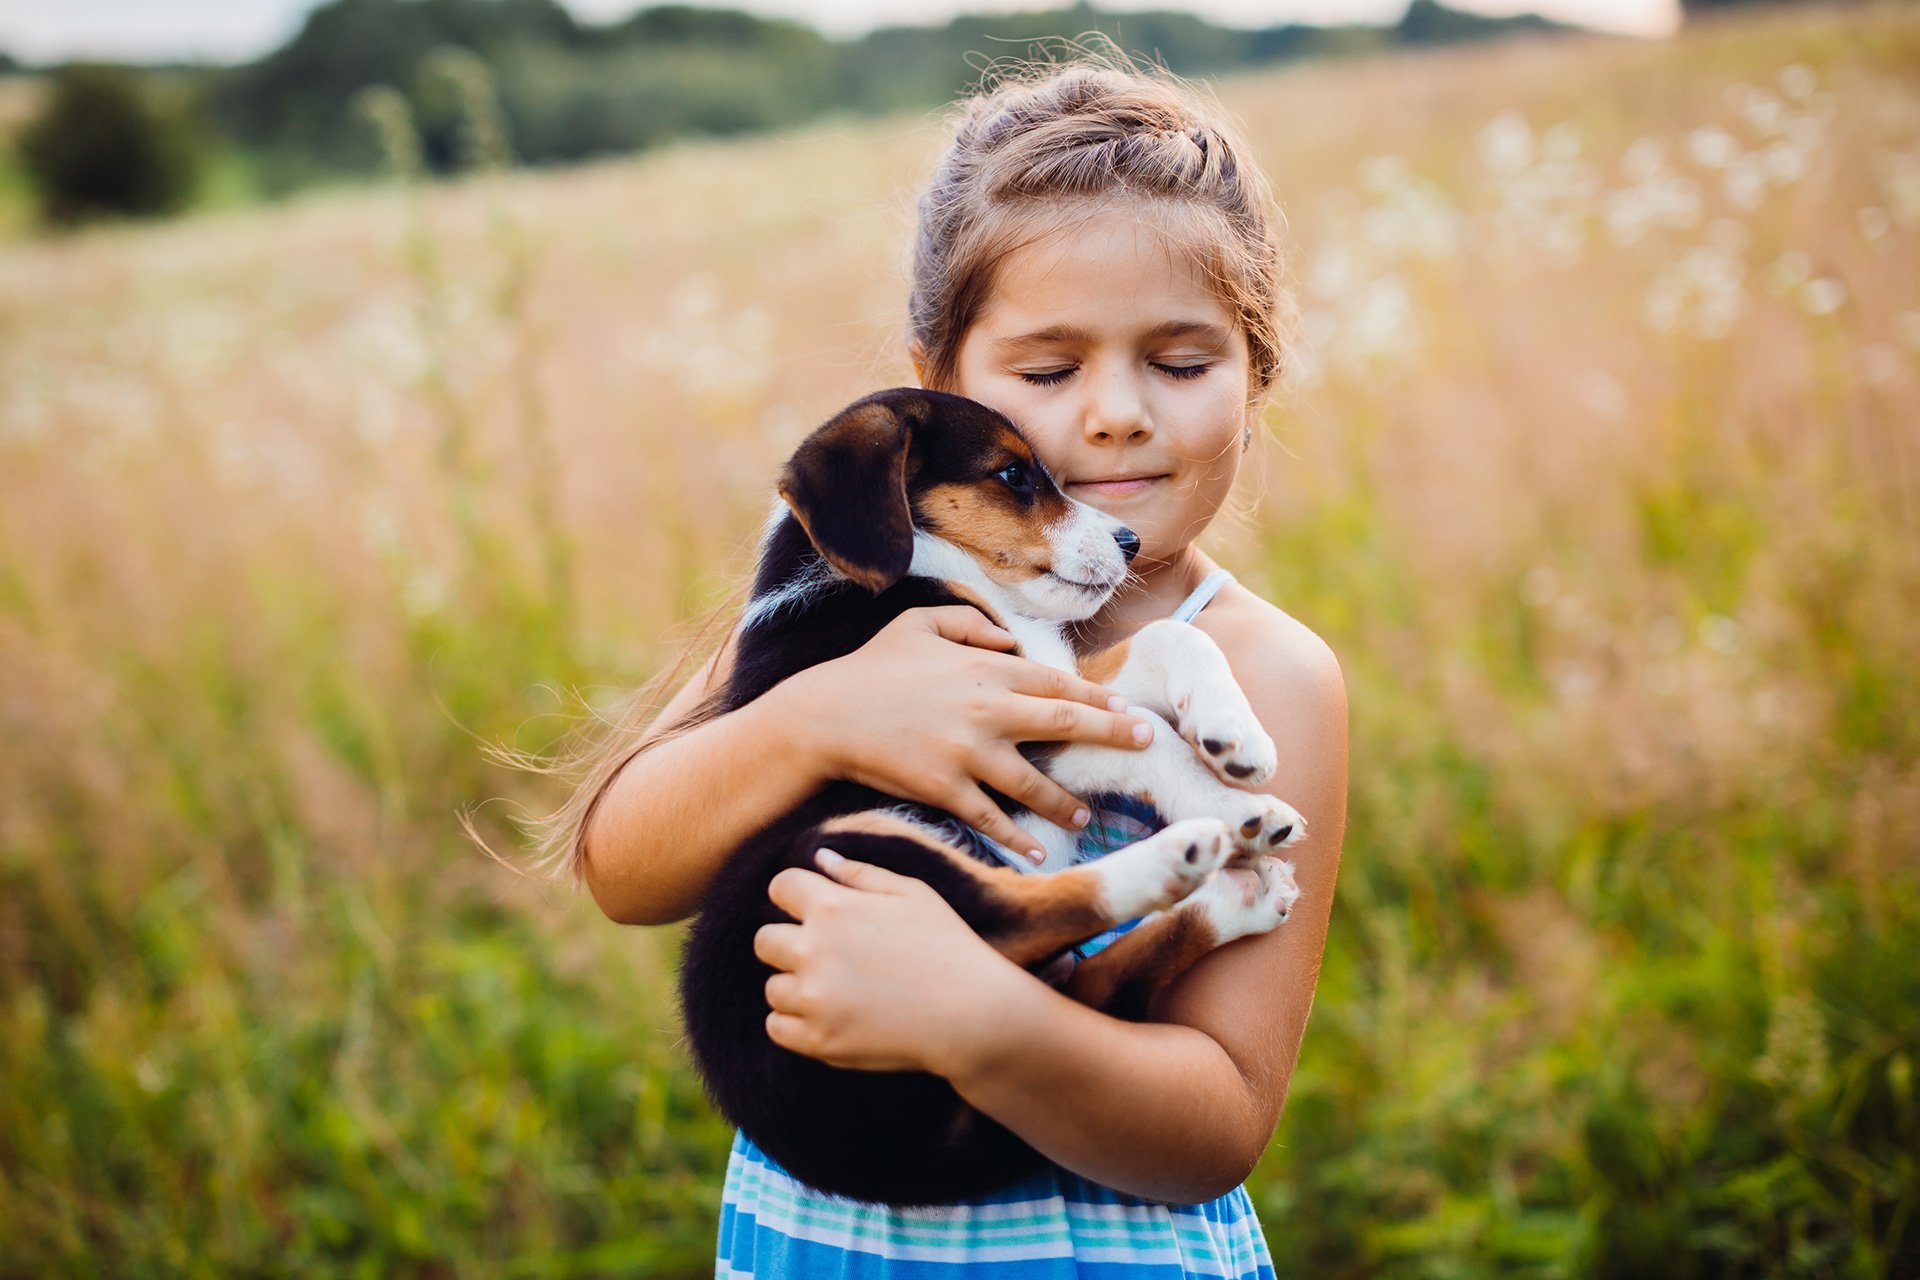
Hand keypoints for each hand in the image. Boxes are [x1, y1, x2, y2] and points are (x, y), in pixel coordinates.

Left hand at [755, 848, 1026, 1074]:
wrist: (972, 1015)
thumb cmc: (948, 947)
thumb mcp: (913, 895)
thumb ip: (861, 874)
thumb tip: (820, 857)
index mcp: (833, 908)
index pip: (780, 888)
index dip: (796, 895)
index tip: (813, 908)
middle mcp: (814, 951)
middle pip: (764, 940)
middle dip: (790, 942)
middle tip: (828, 955)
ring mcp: (813, 999)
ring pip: (773, 988)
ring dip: (797, 986)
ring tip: (838, 990)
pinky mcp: (818, 1040)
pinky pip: (777, 1027)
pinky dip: (794, 1023)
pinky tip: (828, 1015)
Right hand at [771, 606, 1153, 858]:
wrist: (824, 715)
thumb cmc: (871, 668)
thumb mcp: (919, 624)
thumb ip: (970, 623)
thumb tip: (1008, 638)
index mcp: (984, 667)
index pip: (1056, 682)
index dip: (1096, 697)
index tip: (1127, 709)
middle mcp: (985, 709)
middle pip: (1064, 724)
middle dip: (1111, 734)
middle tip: (1145, 744)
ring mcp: (967, 752)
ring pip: (1034, 782)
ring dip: (1065, 801)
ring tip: (1084, 815)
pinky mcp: (944, 788)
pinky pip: (990, 818)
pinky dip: (1016, 837)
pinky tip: (1035, 853)